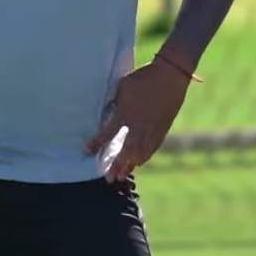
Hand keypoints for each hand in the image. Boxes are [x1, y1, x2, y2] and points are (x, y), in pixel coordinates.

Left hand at [85, 58, 189, 181]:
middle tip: (109, 178)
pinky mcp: (163, 128)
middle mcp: (139, 125)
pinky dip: (145, 156)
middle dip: (117, 165)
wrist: (170, 77)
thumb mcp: (122, 87)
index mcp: (126, 113)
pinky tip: (139, 163)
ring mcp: (152, 128)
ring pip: (140, 152)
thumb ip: (114, 101)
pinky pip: (153, 146)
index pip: (108, 133)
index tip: (86, 152)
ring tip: (122, 176)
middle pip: (126, 150)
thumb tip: (106, 109)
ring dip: (130, 165)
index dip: (96, 144)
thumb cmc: (142, 78)